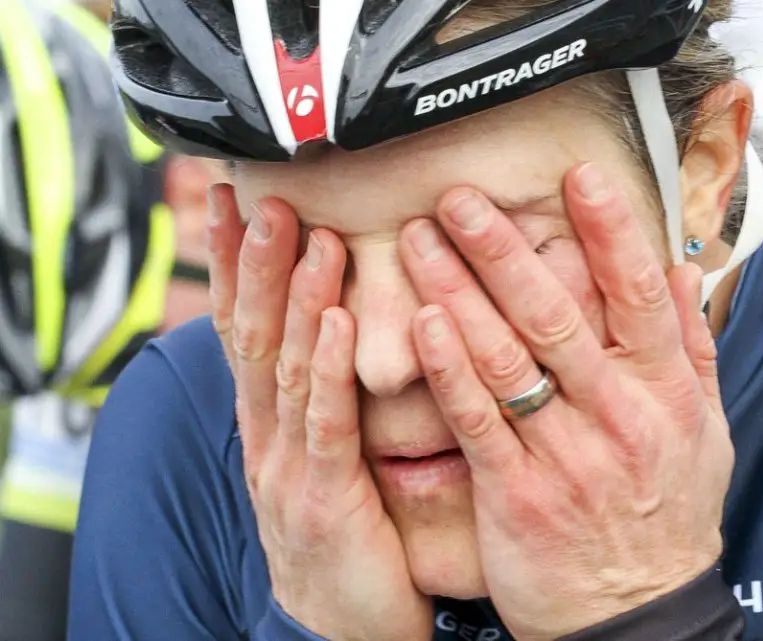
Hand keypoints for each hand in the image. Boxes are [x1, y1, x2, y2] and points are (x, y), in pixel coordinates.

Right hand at [207, 186, 432, 640]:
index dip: (235, 264)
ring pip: (288, 369)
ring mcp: (289, 468)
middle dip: (257, 264)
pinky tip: (339, 320)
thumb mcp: (322, 460)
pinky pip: (327, 424)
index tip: (235, 201)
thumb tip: (333, 332)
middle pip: (255, 336)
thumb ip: (322, 400)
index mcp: (269, 426)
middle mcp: (267, 439)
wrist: (337, 630)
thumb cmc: (344, 537)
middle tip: (265, 197)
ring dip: (296, 299)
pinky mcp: (326, 499)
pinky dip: (329, 368)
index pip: (245, 329)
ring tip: (308, 236)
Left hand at [398, 163, 734, 639]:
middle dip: (503, 250)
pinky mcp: (517, 495)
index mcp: (664, 394)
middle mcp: (617, 417)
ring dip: (459, 294)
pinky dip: (451, 371)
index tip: (578, 176)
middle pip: (556, 317)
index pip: (639, 295)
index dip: (610, 232)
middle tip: (458, 198)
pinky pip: (478, 423)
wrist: (636, 616)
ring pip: (507, 360)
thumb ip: (693, 348)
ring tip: (419, 242)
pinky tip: (423, 324)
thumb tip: (684, 271)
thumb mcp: (706, 433)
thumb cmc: (669, 516)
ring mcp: (566, 456)